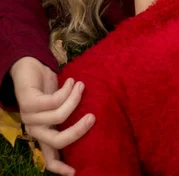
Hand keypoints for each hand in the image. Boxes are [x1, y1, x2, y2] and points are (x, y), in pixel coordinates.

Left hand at [10, 57, 94, 175]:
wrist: (29, 67)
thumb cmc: (50, 88)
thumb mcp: (62, 106)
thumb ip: (71, 117)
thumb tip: (96, 123)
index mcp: (44, 134)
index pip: (49, 158)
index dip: (61, 168)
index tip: (76, 172)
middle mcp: (35, 130)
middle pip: (57, 141)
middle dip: (77, 131)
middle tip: (93, 117)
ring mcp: (29, 118)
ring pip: (59, 117)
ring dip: (75, 99)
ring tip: (82, 86)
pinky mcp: (27, 103)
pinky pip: (54, 101)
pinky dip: (67, 90)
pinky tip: (71, 81)